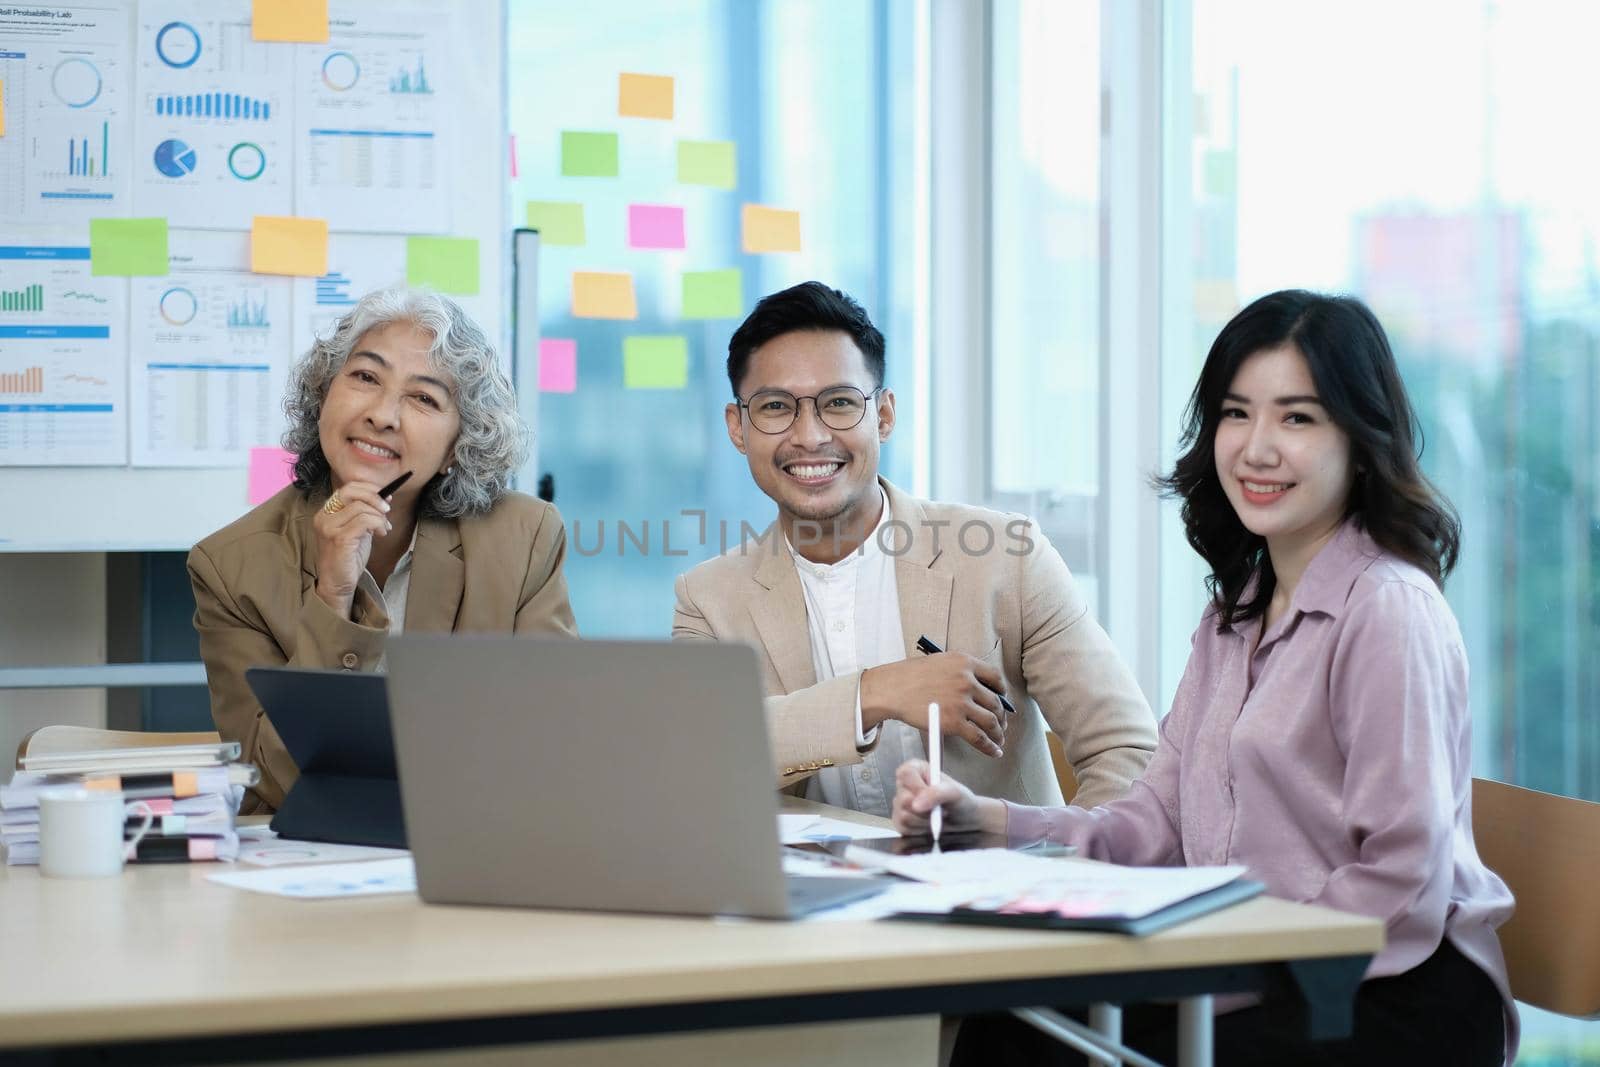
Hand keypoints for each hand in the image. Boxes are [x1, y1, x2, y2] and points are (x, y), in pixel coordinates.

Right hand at [312, 481, 391, 618]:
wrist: (338, 583)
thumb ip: (365, 514)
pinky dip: (377, 524)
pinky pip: (364, 521)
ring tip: (384, 528)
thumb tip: (384, 497)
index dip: (369, 489)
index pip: (347, 488)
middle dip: (374, 497)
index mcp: (326, 512)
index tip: (386, 497)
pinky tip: (380, 534)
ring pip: (361, 507)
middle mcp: (324, 517)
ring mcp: (329, 527)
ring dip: (379, 516)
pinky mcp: (339, 538)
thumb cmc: (348, 558)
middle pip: (351, 491)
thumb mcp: (357, 530)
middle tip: (387, 509)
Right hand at [860, 653, 1007, 756]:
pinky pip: (979, 738)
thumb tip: (976, 686)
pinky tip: (994, 751)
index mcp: (965, 663)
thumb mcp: (941, 662)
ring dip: (998, 733)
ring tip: (999, 740)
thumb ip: (960, 671)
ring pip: (991, 721)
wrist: (892, 689)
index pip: (995, 677)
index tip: (1002, 699)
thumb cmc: (910, 676)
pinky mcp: (955, 722)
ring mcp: (962, 702)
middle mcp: (967, 681)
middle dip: (1001, 716)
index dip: (1002, 691)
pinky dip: (990, 747)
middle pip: (995, 702)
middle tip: (1001, 724)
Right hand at [892, 760, 1006, 836]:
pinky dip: (920, 830)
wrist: (965, 820)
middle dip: (926, 810)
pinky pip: (904, 829)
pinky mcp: (899, 821)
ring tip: (936, 816)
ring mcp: (899, 804)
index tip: (934, 799)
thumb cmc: (960, 801)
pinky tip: (929, 825)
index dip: (918, 788)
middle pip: (904, 800)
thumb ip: (936, 793)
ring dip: (925, 822)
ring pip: (904, 817)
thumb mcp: (955, 793)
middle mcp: (904, 785)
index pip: (905, 774)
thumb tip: (915, 805)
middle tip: (941, 809)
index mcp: (914, 769)